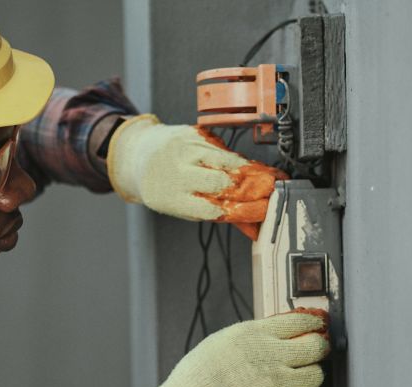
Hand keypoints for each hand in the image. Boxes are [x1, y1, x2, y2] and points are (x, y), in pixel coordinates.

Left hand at [107, 114, 287, 239]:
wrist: (139, 155)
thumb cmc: (164, 187)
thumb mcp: (185, 207)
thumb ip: (219, 215)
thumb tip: (253, 228)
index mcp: (172, 199)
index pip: (213, 209)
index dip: (242, 211)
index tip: (263, 211)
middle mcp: (176, 173)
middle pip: (222, 182)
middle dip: (252, 189)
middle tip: (273, 192)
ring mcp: (184, 150)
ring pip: (227, 161)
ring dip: (252, 171)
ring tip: (269, 178)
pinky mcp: (192, 134)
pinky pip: (223, 147)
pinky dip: (239, 158)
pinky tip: (250, 165)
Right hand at [137, 309, 328, 386]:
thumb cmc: (199, 375)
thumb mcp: (223, 340)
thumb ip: (253, 337)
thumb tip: (279, 335)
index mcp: (254, 334)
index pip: (300, 321)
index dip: (313, 324)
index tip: (316, 328)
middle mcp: (270, 354)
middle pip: (316, 347)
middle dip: (317, 349)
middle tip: (312, 354)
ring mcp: (279, 382)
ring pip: (317, 375)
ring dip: (310, 377)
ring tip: (297, 380)